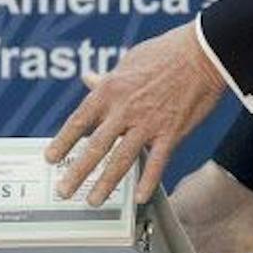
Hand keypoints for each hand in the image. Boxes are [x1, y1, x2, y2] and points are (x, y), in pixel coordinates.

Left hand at [46, 22, 227, 205]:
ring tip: (94, 200)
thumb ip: (108, 78)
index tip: (50, 158)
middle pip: (95, 147)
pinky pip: (157, 162)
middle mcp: (124, 109)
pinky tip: (140, 197)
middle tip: (65, 191)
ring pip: (121, 159)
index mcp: (110, 90)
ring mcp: (148, 123)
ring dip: (106, 183)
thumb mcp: (129, 61)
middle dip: (78, 172)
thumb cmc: (166, 53)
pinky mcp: (171, 132)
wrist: (202, 53)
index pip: (79, 121)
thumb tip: (89, 79)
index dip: (62, 142)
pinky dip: (148, 182)